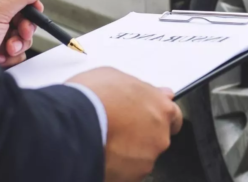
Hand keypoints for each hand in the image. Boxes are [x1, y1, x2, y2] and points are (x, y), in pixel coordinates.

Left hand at [0, 0, 44, 66]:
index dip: (28, 3)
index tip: (35, 10)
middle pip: (21, 16)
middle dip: (23, 28)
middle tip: (22, 32)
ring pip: (20, 35)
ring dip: (18, 43)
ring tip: (7, 49)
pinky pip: (16, 51)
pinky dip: (12, 56)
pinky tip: (1, 57)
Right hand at [67, 68, 182, 181]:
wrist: (73, 124)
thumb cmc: (92, 97)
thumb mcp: (116, 76)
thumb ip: (141, 88)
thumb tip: (152, 91)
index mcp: (161, 108)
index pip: (174, 116)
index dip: (160, 117)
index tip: (150, 119)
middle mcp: (160, 135)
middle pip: (157, 137)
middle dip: (141, 134)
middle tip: (119, 128)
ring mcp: (147, 157)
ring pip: (141, 156)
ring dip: (128, 151)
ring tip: (105, 141)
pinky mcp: (132, 176)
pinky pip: (127, 171)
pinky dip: (117, 166)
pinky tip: (101, 154)